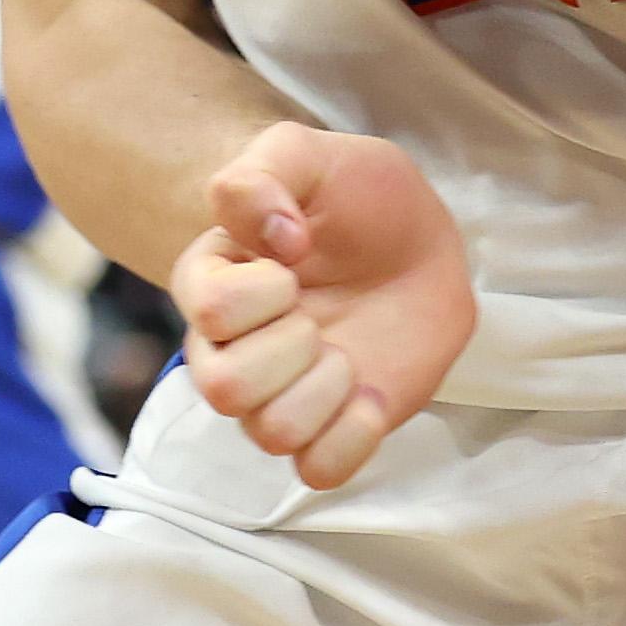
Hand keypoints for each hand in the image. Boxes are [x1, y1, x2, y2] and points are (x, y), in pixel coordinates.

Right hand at [170, 123, 476, 491]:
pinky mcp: (331, 429)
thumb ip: (262, 175)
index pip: (207, 310)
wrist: (419, 243)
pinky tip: (370, 394)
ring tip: (347, 354)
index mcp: (214, 284)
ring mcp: (282, 396)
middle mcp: (234, 351)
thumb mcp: (310, 155)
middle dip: (291, 346)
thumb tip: (274, 240)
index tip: (299, 252)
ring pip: (271, 435)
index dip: (262, 288)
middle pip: (223, 390)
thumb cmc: (357, 198)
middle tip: (320, 314)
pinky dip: (352, 438)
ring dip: (324, 392)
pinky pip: (319, 470)